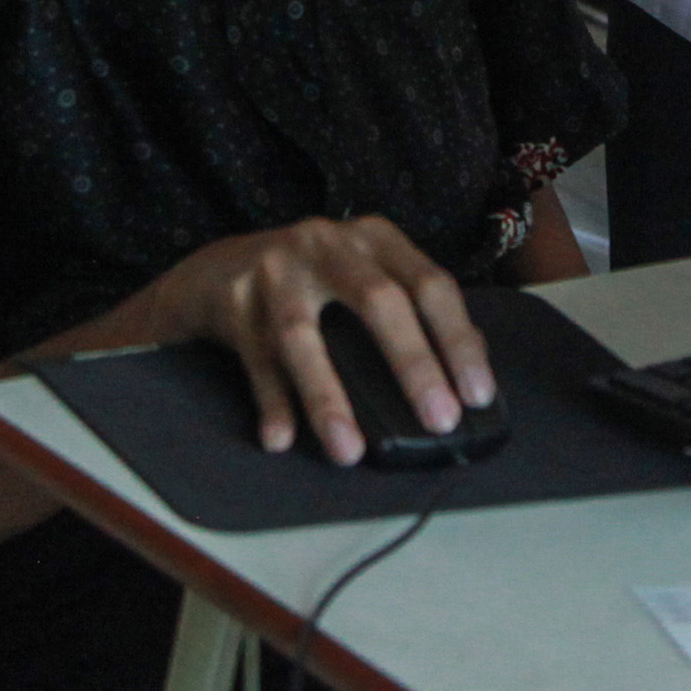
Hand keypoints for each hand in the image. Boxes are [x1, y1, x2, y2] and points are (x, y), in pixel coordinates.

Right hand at [141, 215, 493, 465]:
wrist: (213, 271)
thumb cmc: (307, 283)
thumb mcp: (362, 278)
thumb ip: (413, 311)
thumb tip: (472, 366)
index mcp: (373, 238)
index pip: (429, 283)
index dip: (456, 340)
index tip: (477, 395)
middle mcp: (326, 243)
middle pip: (377, 300)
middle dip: (412, 363)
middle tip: (438, 420)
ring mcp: (275, 267)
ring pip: (302, 335)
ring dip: (328, 398)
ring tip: (349, 452)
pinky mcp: (232, 297)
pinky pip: (254, 359)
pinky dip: (271, 402)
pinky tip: (282, 439)